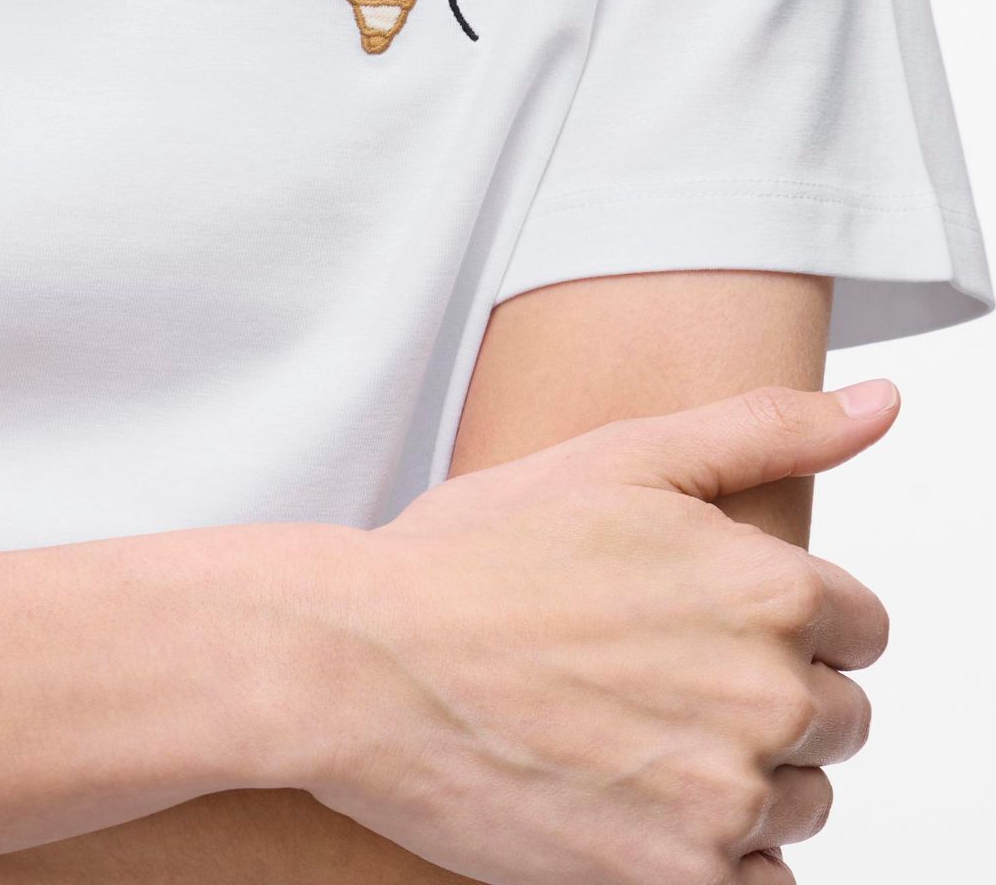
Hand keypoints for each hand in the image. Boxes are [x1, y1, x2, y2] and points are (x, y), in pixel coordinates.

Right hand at [278, 382, 895, 884]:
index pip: (859, 627)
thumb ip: (764, 429)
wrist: (358, 664)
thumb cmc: (473, 555)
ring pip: (798, 805)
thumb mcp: (618, 460)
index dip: (784, 619)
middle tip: (647, 674)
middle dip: (764, 699)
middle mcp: (765, 697)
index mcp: (766, 588)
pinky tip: (629, 803)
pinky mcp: (677, 882)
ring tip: (627, 734)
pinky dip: (708, 856)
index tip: (701, 619)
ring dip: (738, 781)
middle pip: (835, 720)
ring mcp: (724, 799)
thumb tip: (882, 404)